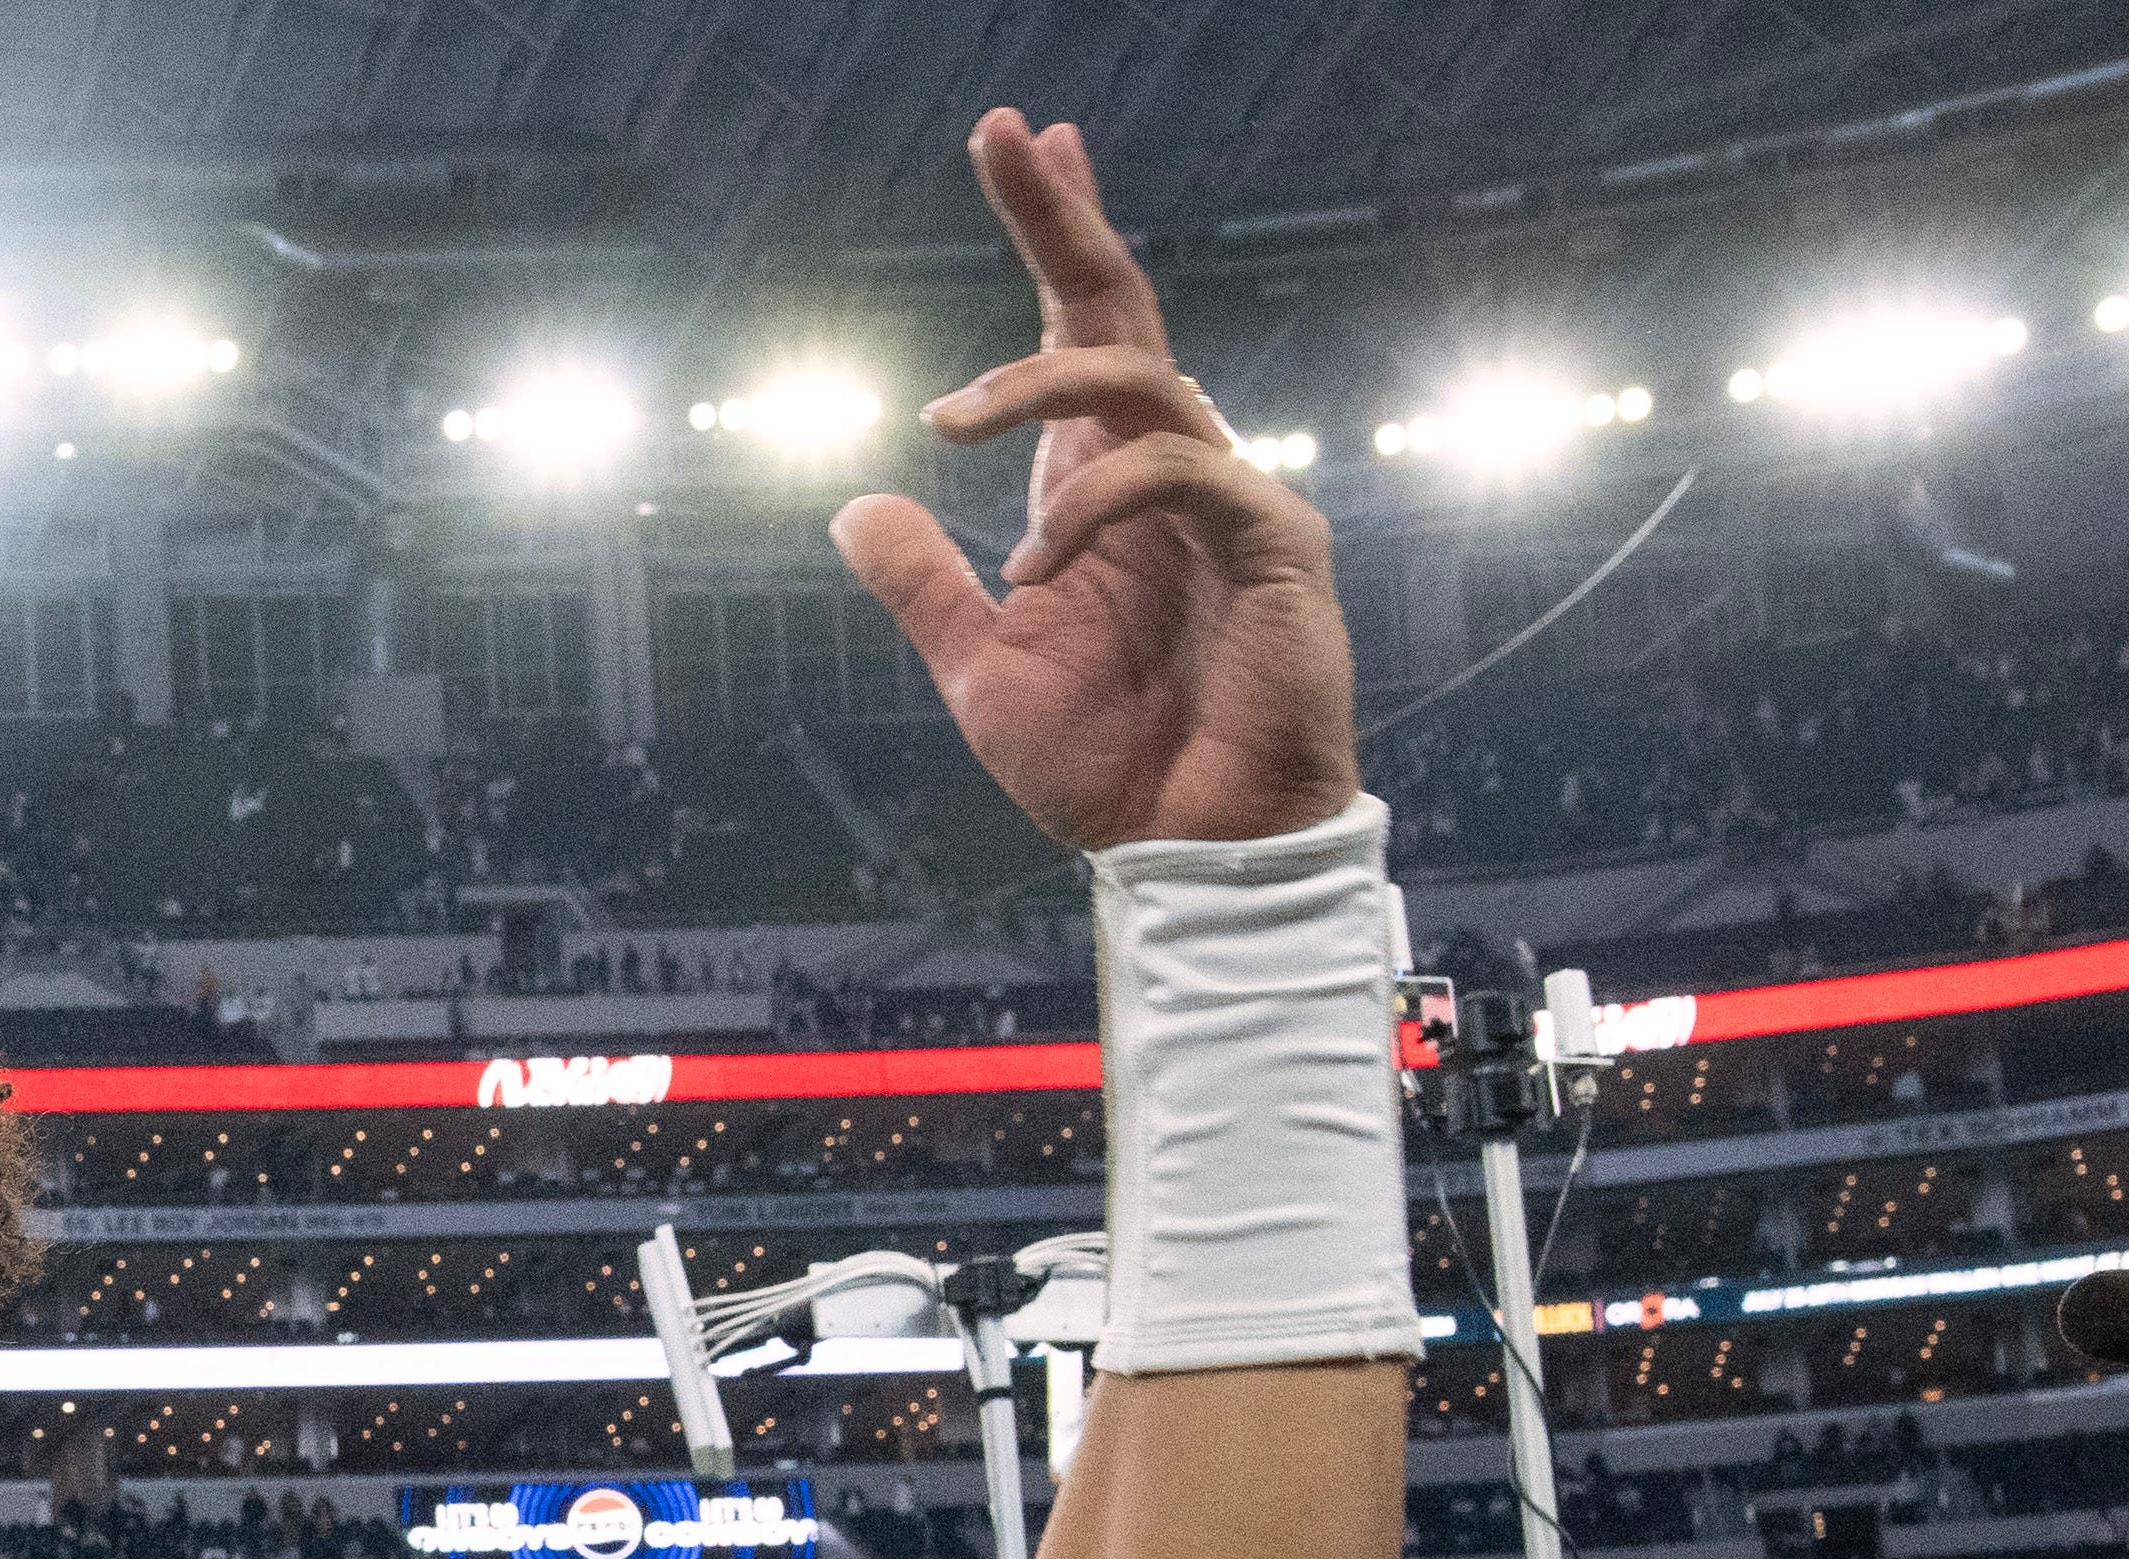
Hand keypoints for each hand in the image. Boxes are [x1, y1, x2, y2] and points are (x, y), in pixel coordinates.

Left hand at [838, 117, 1359, 856]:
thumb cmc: (1105, 767)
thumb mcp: (980, 672)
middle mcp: (1165, 474)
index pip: (1078, 333)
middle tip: (1013, 135)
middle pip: (1121, 309)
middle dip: (1064, 219)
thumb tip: (853, 506)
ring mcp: (1229, 501)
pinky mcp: (1275, 544)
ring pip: (1142, 378)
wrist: (1187, 852)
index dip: (1056, 238)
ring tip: (948, 428)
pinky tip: (1033, 570)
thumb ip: (924, 587)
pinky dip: (1092, 507)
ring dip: (1034, 386)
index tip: (1024, 143)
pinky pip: (1181, 474)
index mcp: (1098, 489)